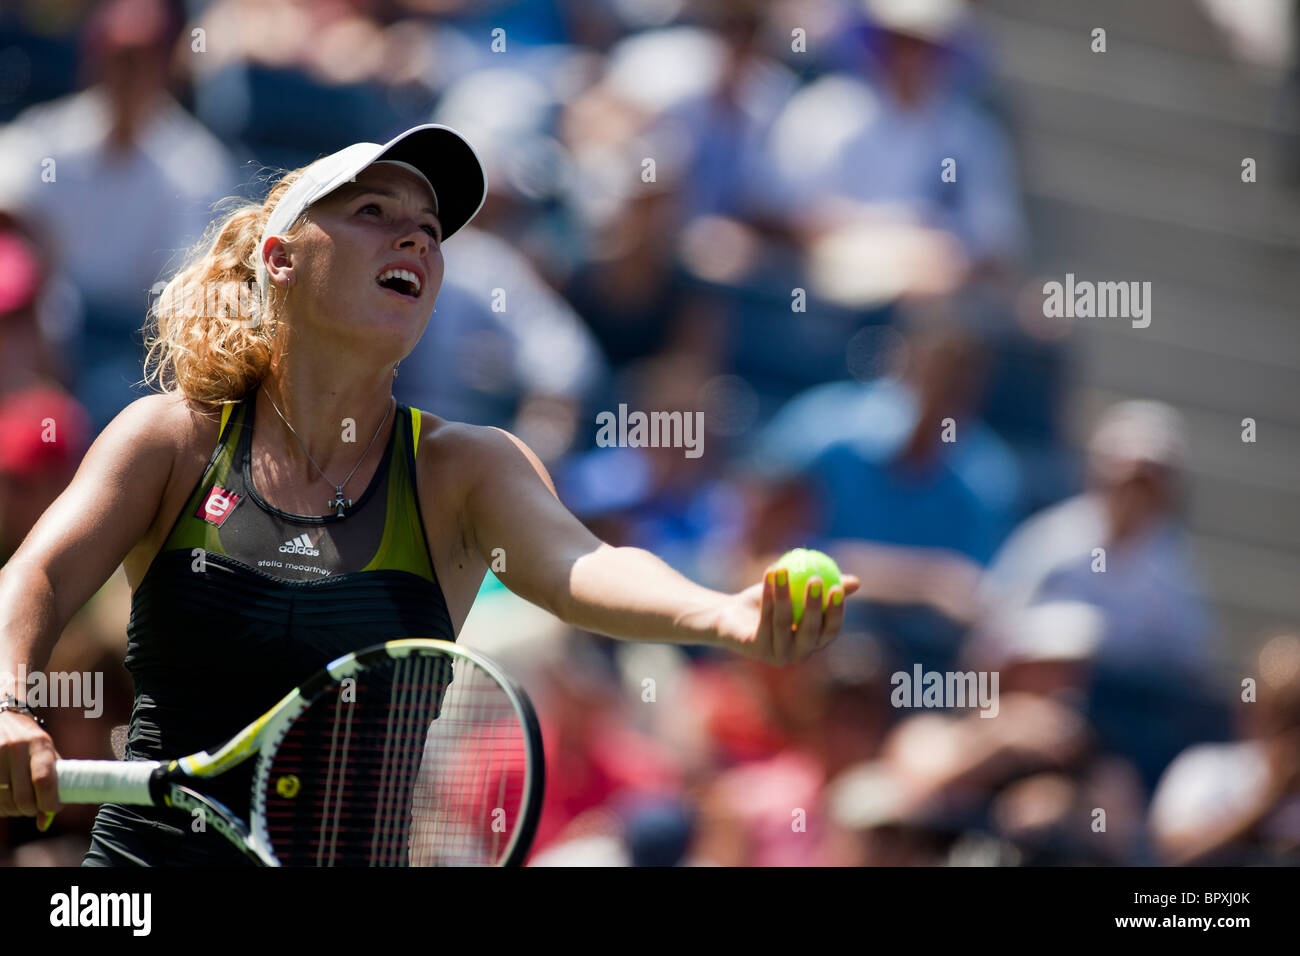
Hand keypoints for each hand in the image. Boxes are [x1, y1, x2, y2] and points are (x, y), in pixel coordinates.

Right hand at [0, 710, 61, 827]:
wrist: (3, 717)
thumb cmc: (30, 739)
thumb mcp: (46, 751)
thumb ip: (52, 781)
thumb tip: (44, 821)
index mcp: (39, 743)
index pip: (44, 780)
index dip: (48, 802)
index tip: (52, 809)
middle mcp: (16, 747)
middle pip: (22, 795)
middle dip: (29, 810)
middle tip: (33, 809)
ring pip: (4, 799)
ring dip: (13, 810)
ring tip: (18, 805)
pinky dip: (0, 806)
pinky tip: (5, 801)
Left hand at [712, 568, 859, 665]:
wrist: (733, 615)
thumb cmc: (771, 602)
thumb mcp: (799, 590)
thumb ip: (823, 587)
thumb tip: (856, 582)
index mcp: (814, 641)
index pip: (831, 629)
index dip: (836, 610)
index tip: (836, 587)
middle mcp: (800, 653)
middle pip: (810, 631)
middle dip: (815, 605)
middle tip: (816, 579)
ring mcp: (778, 654)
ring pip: (783, 622)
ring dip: (784, 593)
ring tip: (783, 569)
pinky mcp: (757, 650)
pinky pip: (764, 619)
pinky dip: (767, 595)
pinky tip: (769, 573)